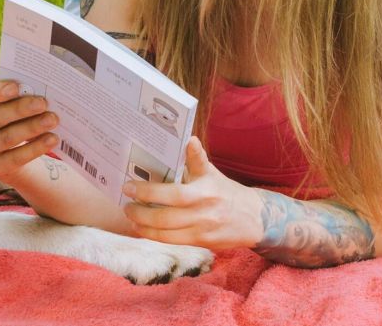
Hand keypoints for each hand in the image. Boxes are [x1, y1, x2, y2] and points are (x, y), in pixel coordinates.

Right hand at [0, 79, 59, 182]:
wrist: (0, 151)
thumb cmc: (0, 116)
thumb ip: (3, 90)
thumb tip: (20, 83)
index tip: (17, 86)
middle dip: (20, 109)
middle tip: (43, 102)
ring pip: (7, 138)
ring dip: (32, 127)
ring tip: (53, 118)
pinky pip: (16, 158)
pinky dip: (36, 148)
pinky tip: (52, 138)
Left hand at [120, 138, 263, 249]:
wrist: (255, 220)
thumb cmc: (226, 192)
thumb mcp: (212, 173)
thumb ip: (196, 160)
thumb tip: (189, 139)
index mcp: (206, 189)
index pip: (173, 192)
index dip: (149, 191)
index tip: (130, 185)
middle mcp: (203, 210)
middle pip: (165, 215)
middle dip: (140, 210)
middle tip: (126, 202)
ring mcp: (202, 228)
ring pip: (165, 231)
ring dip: (143, 225)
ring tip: (130, 216)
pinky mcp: (201, 242)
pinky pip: (172, 241)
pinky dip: (153, 235)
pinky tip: (142, 229)